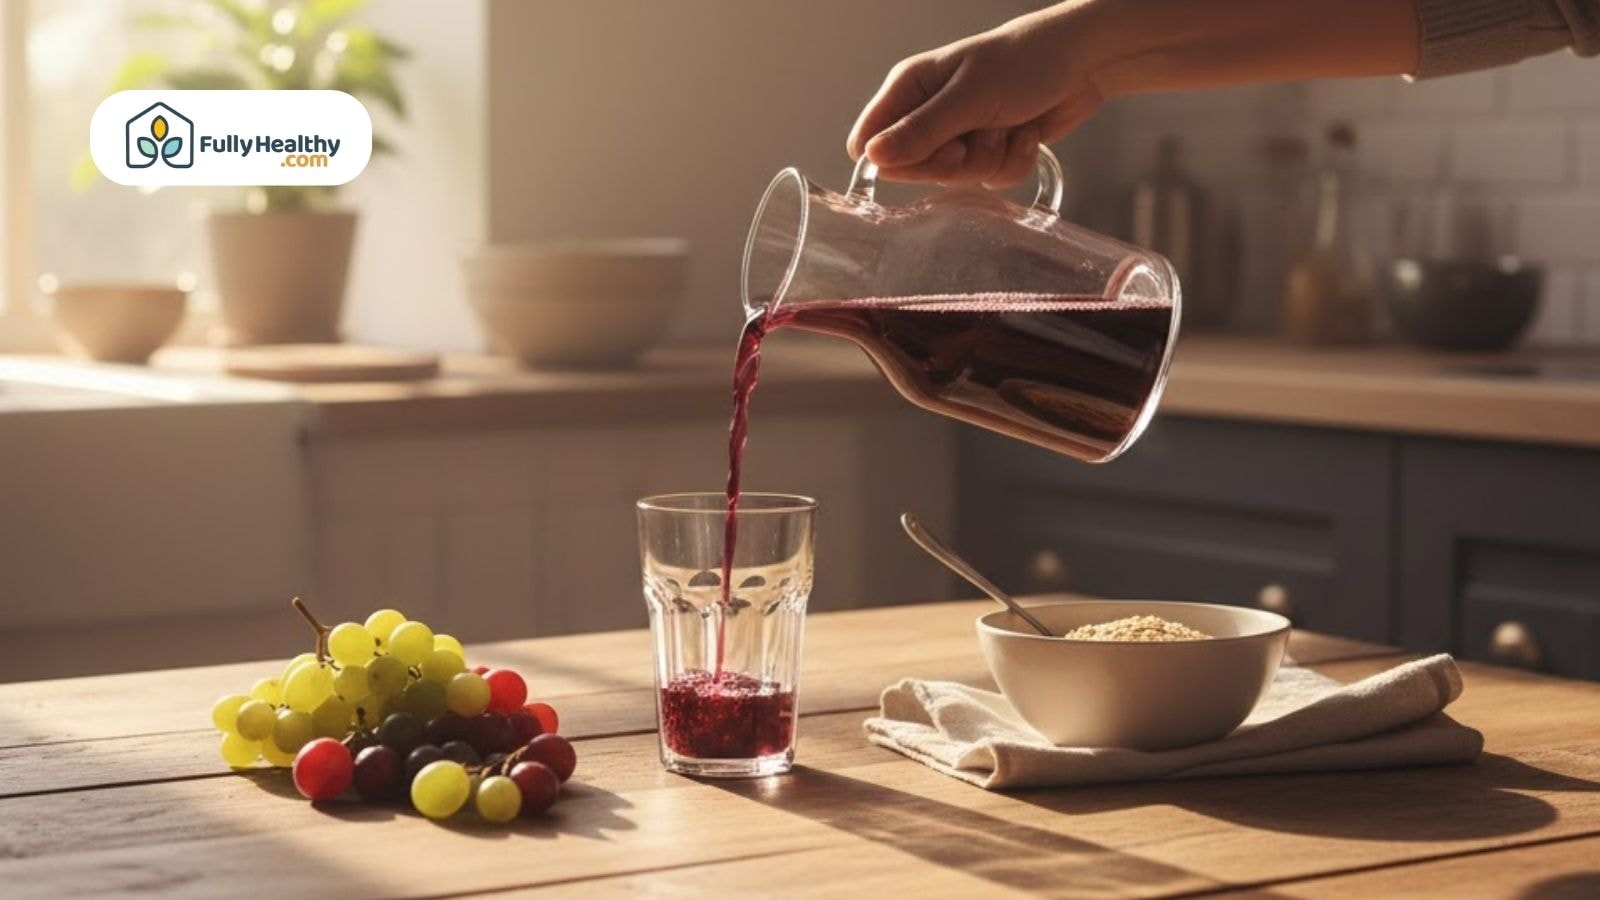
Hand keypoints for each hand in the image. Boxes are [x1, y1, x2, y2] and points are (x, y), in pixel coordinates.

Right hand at [847, 3, 1110, 186]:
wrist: (1084, 61)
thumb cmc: (1023, 62)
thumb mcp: (969, 97)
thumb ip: (921, 132)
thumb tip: (873, 158)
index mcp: (910, 89)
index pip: (872, 143)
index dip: (894, 160)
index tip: (934, 153)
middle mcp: (929, 114)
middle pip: (914, 169)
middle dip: (954, 162)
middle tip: (977, 138)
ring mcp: (960, 134)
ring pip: (956, 179)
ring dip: (989, 160)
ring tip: (1007, 126)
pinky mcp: (990, 151)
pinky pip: (989, 181)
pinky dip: (1013, 162)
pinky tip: (1026, 133)